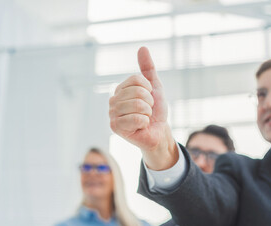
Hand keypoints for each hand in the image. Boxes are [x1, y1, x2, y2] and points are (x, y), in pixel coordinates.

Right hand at [109, 47, 177, 169]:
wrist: (158, 132)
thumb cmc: (155, 111)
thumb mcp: (155, 87)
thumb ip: (148, 68)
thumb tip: (142, 48)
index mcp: (120, 90)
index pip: (136, 79)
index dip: (148, 89)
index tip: (149, 98)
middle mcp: (113, 100)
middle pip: (137, 92)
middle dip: (149, 103)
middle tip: (147, 111)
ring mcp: (112, 114)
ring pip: (137, 105)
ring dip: (147, 113)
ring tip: (144, 118)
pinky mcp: (115, 127)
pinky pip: (136, 119)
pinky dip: (144, 122)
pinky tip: (141, 127)